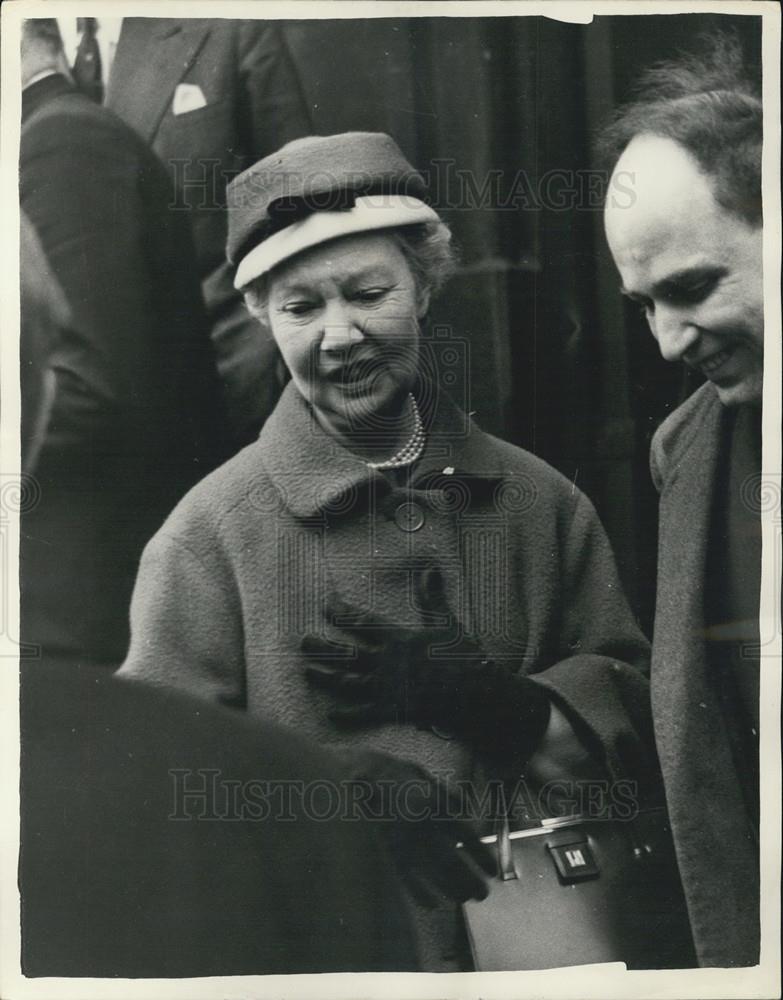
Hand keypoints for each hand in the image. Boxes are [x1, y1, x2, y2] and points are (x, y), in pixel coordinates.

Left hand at [303, 568, 551, 761]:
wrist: (477, 694)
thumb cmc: (464, 657)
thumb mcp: (447, 623)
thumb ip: (432, 599)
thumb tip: (429, 570)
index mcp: (399, 639)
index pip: (363, 623)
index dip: (342, 613)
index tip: (326, 605)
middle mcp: (388, 662)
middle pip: (348, 653)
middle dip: (323, 647)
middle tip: (302, 642)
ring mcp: (388, 688)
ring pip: (349, 681)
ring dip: (326, 677)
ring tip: (306, 672)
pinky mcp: (393, 710)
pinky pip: (365, 713)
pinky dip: (347, 714)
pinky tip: (330, 714)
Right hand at [344, 749, 494, 907]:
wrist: (354, 775)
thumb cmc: (392, 774)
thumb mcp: (423, 775)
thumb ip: (446, 794)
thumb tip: (465, 810)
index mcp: (435, 804)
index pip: (466, 836)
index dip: (482, 856)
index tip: (494, 870)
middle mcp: (422, 826)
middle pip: (452, 861)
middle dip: (470, 881)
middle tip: (483, 894)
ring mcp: (403, 841)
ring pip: (431, 873)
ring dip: (451, 889)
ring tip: (464, 899)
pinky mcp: (385, 851)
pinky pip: (405, 878)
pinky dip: (419, 893)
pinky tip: (431, 904)